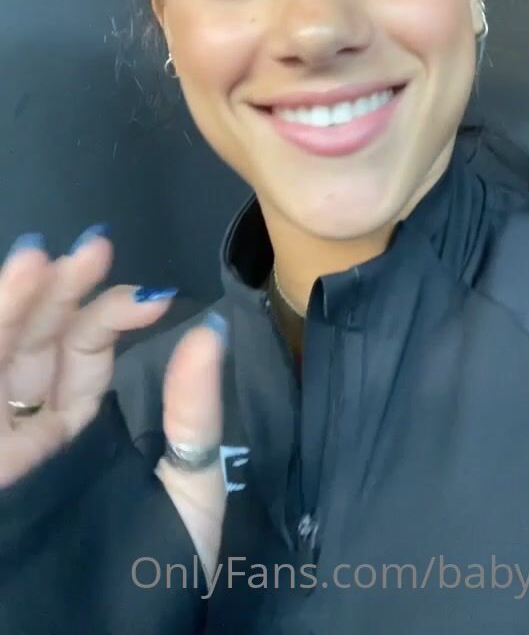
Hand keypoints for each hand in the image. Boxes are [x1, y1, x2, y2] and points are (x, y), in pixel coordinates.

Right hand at [0, 230, 226, 579]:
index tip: (154, 295)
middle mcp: (28, 429)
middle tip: (89, 248)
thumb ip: (194, 414)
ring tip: (33, 257)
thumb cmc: (149, 578)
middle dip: (57, 291)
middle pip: (34, 343)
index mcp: (77, 429)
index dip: (112, 311)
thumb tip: (211, 330)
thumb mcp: (188, 492)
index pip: (84, 349)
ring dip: (10, 307)